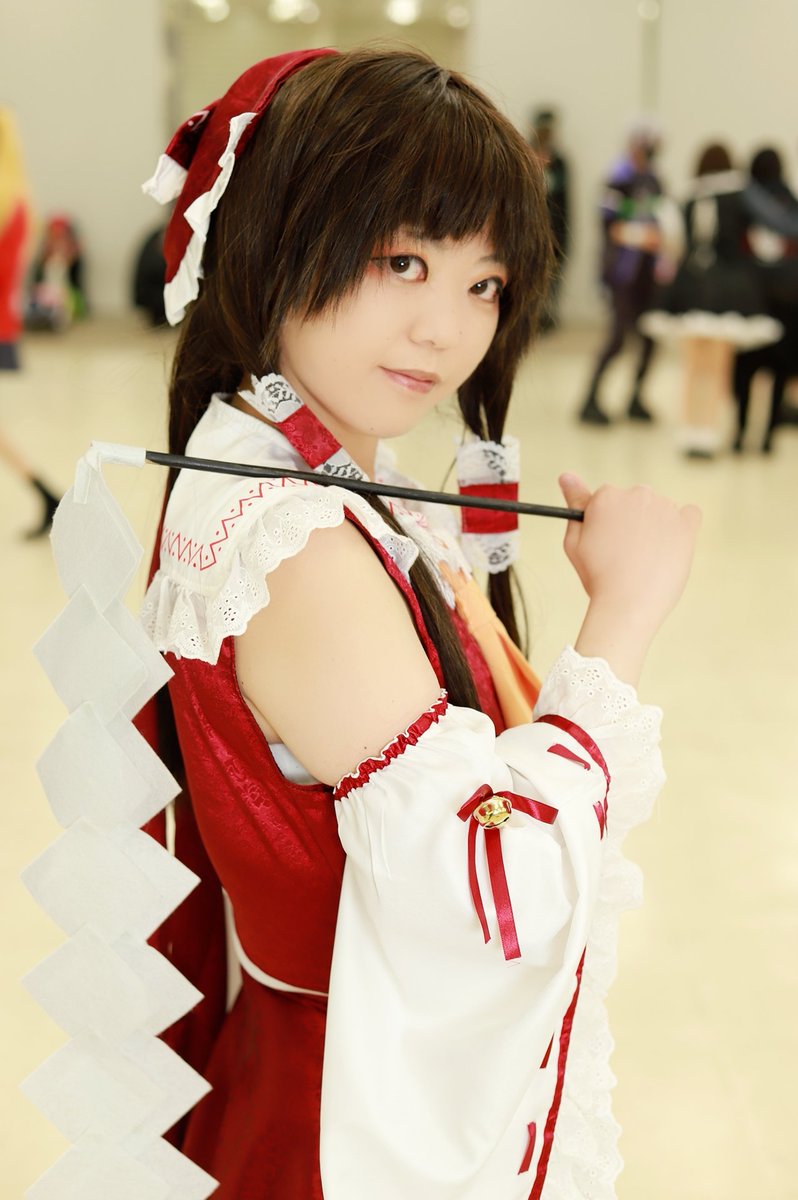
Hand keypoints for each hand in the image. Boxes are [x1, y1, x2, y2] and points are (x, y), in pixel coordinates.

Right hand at [559, 474, 700, 683]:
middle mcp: (638, 494)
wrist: (628, 605)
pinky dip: (682, 525)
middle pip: (635, 501)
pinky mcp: (686, 525)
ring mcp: (665, 508)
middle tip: (624, 553)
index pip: (607, 499)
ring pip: (659, 510)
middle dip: (630, 521)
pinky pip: (690, 514)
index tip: (606, 543)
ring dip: (654, 526)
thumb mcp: (575, 541)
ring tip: (644, 559)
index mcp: (607, 495)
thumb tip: (566, 475)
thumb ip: (575, 504)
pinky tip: (671, 543)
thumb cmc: (597, 576)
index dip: (605, 523)